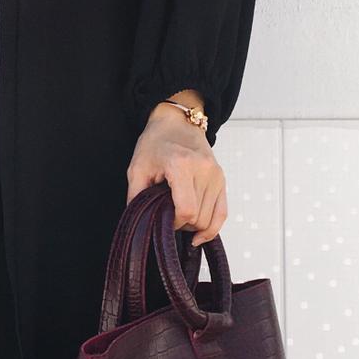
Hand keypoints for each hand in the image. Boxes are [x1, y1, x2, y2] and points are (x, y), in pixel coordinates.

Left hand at [126, 102, 227, 246]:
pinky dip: (212, 228)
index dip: (173, 224)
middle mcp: (204, 170)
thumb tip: (140, 224)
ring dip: (193, 225)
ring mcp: (216, 175)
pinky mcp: (222, 179)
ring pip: (209, 220)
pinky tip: (199, 235)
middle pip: (198, 218)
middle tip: (167, 216)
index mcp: (182, 166)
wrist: (177, 122)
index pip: (186, 210)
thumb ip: (136, 197)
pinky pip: (222, 213)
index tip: (162, 220)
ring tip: (178, 215)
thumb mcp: (137, 168)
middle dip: (182, 225)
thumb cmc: (155, 143)